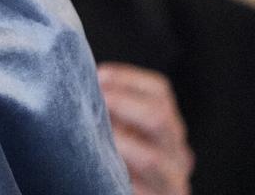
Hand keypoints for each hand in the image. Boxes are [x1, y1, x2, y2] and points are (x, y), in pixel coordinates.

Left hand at [97, 63, 193, 194]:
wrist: (124, 193)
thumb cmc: (115, 161)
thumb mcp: (118, 130)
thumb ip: (108, 109)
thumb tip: (80, 79)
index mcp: (168, 127)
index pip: (160, 92)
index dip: (128, 78)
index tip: (99, 75)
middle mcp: (177, 152)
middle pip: (160, 117)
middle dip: (123, 103)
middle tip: (95, 100)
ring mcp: (172, 181)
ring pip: (151, 158)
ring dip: (118, 143)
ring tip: (92, 135)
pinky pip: (141, 191)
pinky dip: (118, 178)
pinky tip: (98, 170)